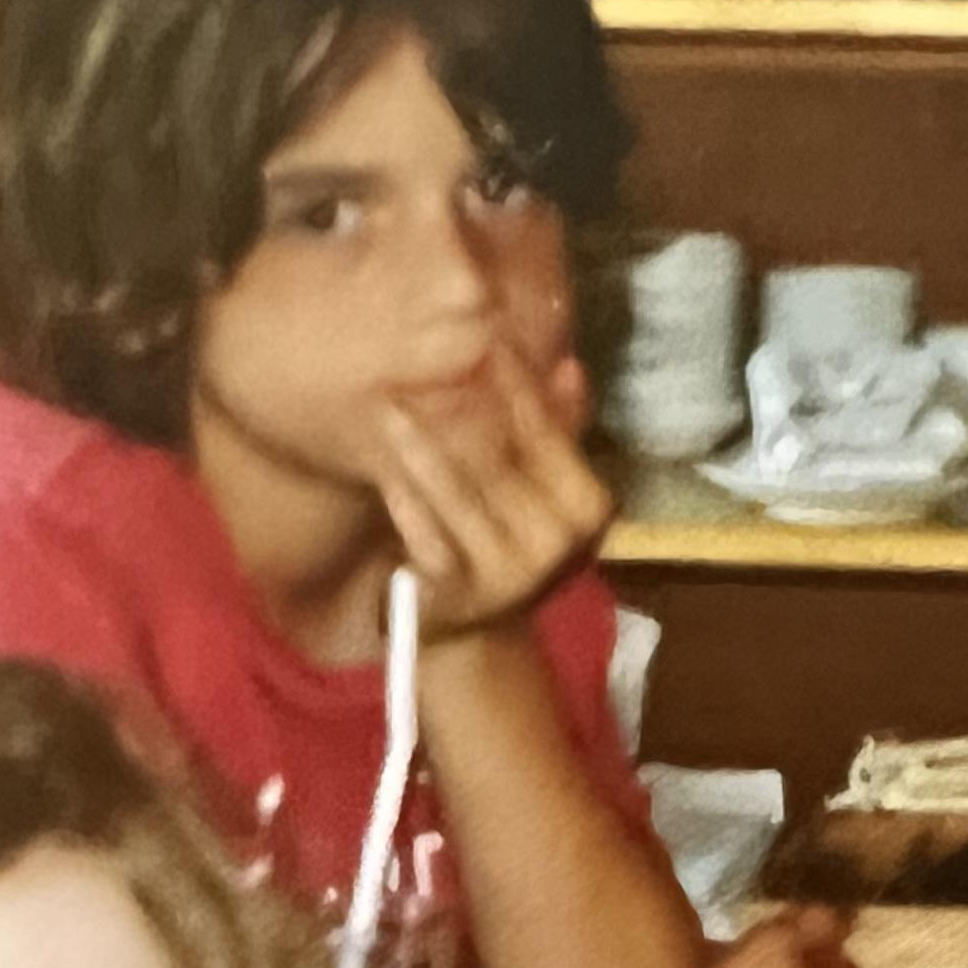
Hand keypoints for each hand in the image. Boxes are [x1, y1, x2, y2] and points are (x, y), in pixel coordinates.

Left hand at [371, 344, 614, 642]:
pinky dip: (403, 498)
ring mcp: (514, 570)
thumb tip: (569, 365)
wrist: (475, 632)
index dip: (514, 381)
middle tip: (413, 360)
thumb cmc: (505, 540)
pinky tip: (379, 465)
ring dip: (417, 443)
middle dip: (454, 405)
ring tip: (387, 403)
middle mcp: (559, 540)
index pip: (546, 429)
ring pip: (457, 489)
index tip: (485, 335)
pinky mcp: (465, 592)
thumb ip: (555, 430)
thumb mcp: (539, 489)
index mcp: (588, 507)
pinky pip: (427, 531)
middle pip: (498, 455)